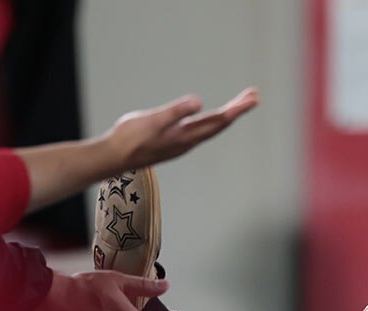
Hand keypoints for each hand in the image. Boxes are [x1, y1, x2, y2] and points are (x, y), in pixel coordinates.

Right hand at [103, 87, 259, 169]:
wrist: (113, 158)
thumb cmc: (129, 139)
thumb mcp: (153, 120)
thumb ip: (176, 111)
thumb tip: (199, 102)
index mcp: (187, 135)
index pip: (219, 120)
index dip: (237, 108)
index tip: (253, 98)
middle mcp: (188, 141)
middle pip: (219, 124)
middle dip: (237, 109)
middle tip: (254, 95)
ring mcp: (181, 143)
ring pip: (210, 127)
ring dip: (226, 115)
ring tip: (238, 104)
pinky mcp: (172, 143)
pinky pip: (200, 130)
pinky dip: (211, 121)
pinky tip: (210, 119)